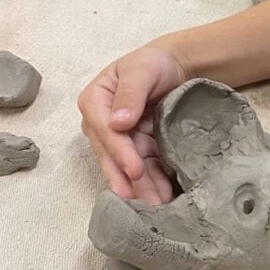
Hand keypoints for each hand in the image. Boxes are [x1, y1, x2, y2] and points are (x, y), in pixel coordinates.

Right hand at [78, 44, 189, 203]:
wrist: (174, 66)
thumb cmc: (153, 63)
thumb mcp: (142, 69)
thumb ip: (130, 93)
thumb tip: (118, 123)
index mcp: (95, 102)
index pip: (105, 131)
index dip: (119, 152)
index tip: (134, 169)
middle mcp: (102, 125)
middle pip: (112, 156)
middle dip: (127, 180)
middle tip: (142, 202)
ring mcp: (120, 140)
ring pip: (127, 168)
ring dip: (141, 189)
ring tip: (156, 206)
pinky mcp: (139, 148)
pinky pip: (144, 169)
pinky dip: (152, 184)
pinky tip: (163, 197)